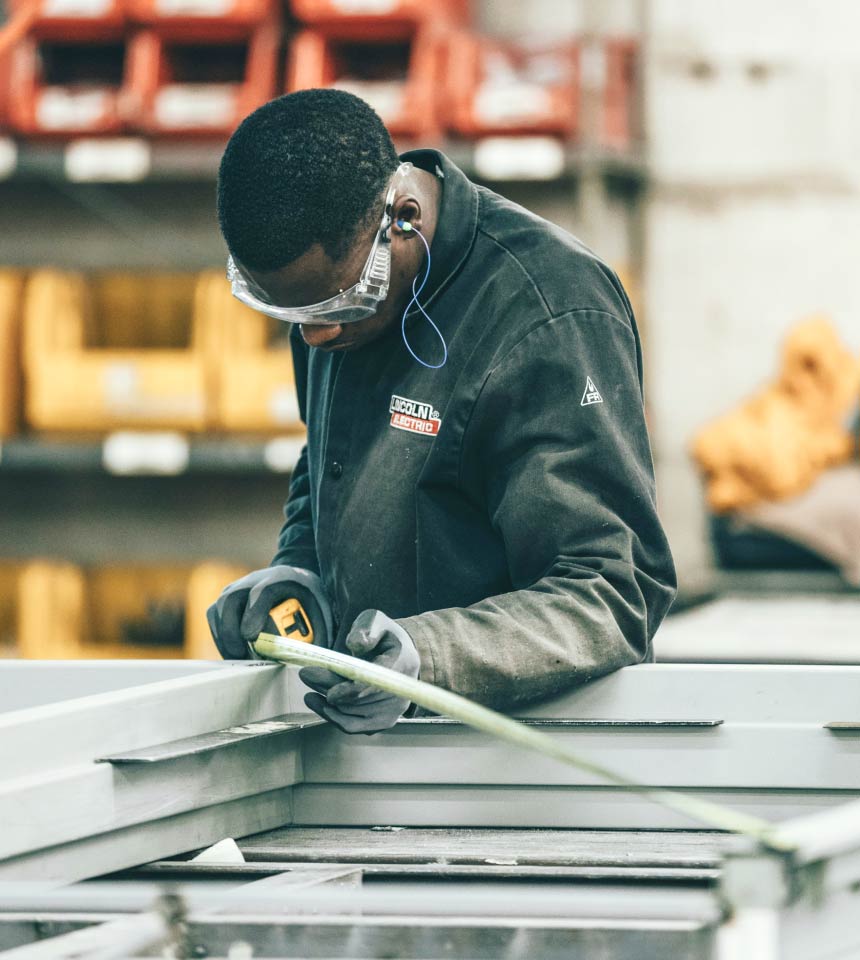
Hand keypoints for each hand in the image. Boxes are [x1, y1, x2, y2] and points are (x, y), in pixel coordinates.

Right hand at [206, 565, 331, 659]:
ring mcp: (236, 588)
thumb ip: (318, 634)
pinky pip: (214, 617)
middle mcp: (253, 579)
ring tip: (239, 658)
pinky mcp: (226, 600)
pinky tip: (234, 653)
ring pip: (218, 609)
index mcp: (280, 578)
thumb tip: (312, 665)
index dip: (254, 612)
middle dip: (231, 630)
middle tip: (241, 655)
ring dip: (224, 637)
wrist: (295, 580)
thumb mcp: (321, 610)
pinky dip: (221, 637)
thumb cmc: (308, 598)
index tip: (251, 636)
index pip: (262, 590)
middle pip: (231, 598)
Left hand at [300, 609, 419, 733]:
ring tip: (309, 688)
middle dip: (330, 688)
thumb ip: (365, 629)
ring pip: (353, 713)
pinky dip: (334, 717)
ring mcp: (394, 710)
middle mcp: (402, 691)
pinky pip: (354, 726)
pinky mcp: (383, 721)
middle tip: (307, 675)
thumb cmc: (384, 636)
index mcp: (402, 662)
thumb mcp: (375, 621)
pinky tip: (319, 704)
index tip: (329, 692)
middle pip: (360, 699)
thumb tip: (355, 644)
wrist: (400, 654)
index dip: (351, 691)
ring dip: (328, 703)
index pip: (376, 684)